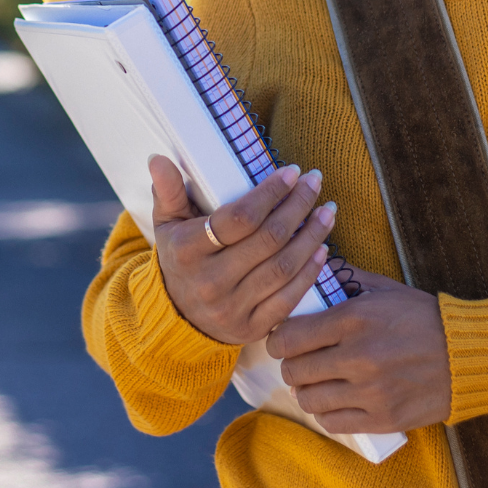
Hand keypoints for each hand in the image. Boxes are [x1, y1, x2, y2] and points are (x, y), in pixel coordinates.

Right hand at [149, 154, 335, 344]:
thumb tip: (158, 158)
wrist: (175, 320)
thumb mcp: (168, 224)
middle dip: (299, 206)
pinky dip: (310, 272)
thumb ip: (168, 191)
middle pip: (268, 239)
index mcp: (187, 252)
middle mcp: (209, 283)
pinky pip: (288, 299)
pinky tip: (324, 248)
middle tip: (316, 182)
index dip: (271, 193)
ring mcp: (231, 309)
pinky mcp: (251, 328)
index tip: (293, 171)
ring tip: (328, 210)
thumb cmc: (180, 258)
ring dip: (313, 235)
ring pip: (283, 267)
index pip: (239, 218)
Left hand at [265, 268, 452, 434]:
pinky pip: (332, 422)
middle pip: (294, 370)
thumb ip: (348, 280)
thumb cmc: (424, 317)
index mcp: (356, 318)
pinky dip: (326, 412)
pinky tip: (335, 399)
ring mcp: (369, 391)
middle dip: (292, 364)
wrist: (466, 354)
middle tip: (301, 360)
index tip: (284, 339)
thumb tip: (315, 271)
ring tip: (318, 381)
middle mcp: (358, 356)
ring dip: (307, 390)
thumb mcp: (387, 290)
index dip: (279, 339)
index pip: (290, 337)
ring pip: (308, 400)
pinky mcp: (381, 418)